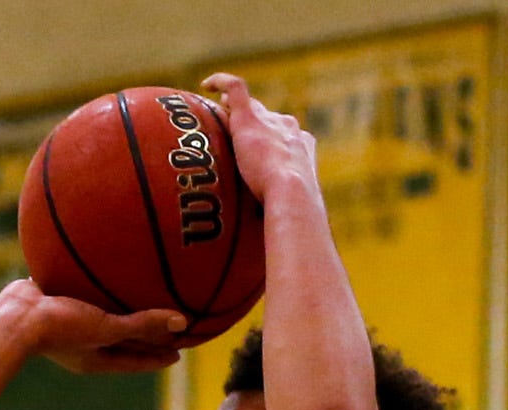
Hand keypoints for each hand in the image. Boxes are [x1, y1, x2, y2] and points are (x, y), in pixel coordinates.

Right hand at [0, 280, 183, 373]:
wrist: (14, 316)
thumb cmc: (60, 329)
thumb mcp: (106, 329)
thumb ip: (143, 325)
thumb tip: (183, 323)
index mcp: (96, 358)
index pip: (135, 360)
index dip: (157, 358)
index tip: (178, 355)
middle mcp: (85, 342)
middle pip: (124, 339)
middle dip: (147, 335)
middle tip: (170, 328)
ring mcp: (71, 323)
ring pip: (105, 315)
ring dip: (125, 309)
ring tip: (143, 297)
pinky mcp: (59, 302)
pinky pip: (88, 293)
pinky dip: (102, 286)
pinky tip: (109, 268)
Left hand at [204, 74, 317, 203]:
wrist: (293, 193)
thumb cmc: (291, 209)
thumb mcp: (289, 204)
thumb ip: (279, 206)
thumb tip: (269, 230)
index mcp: (302, 146)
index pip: (284, 135)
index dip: (271, 138)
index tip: (259, 148)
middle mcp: (289, 128)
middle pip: (267, 117)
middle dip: (253, 121)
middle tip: (233, 128)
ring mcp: (270, 121)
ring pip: (250, 106)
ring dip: (235, 107)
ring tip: (217, 108)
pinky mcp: (250, 117)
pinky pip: (235, 88)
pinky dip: (221, 82)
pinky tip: (206, 85)